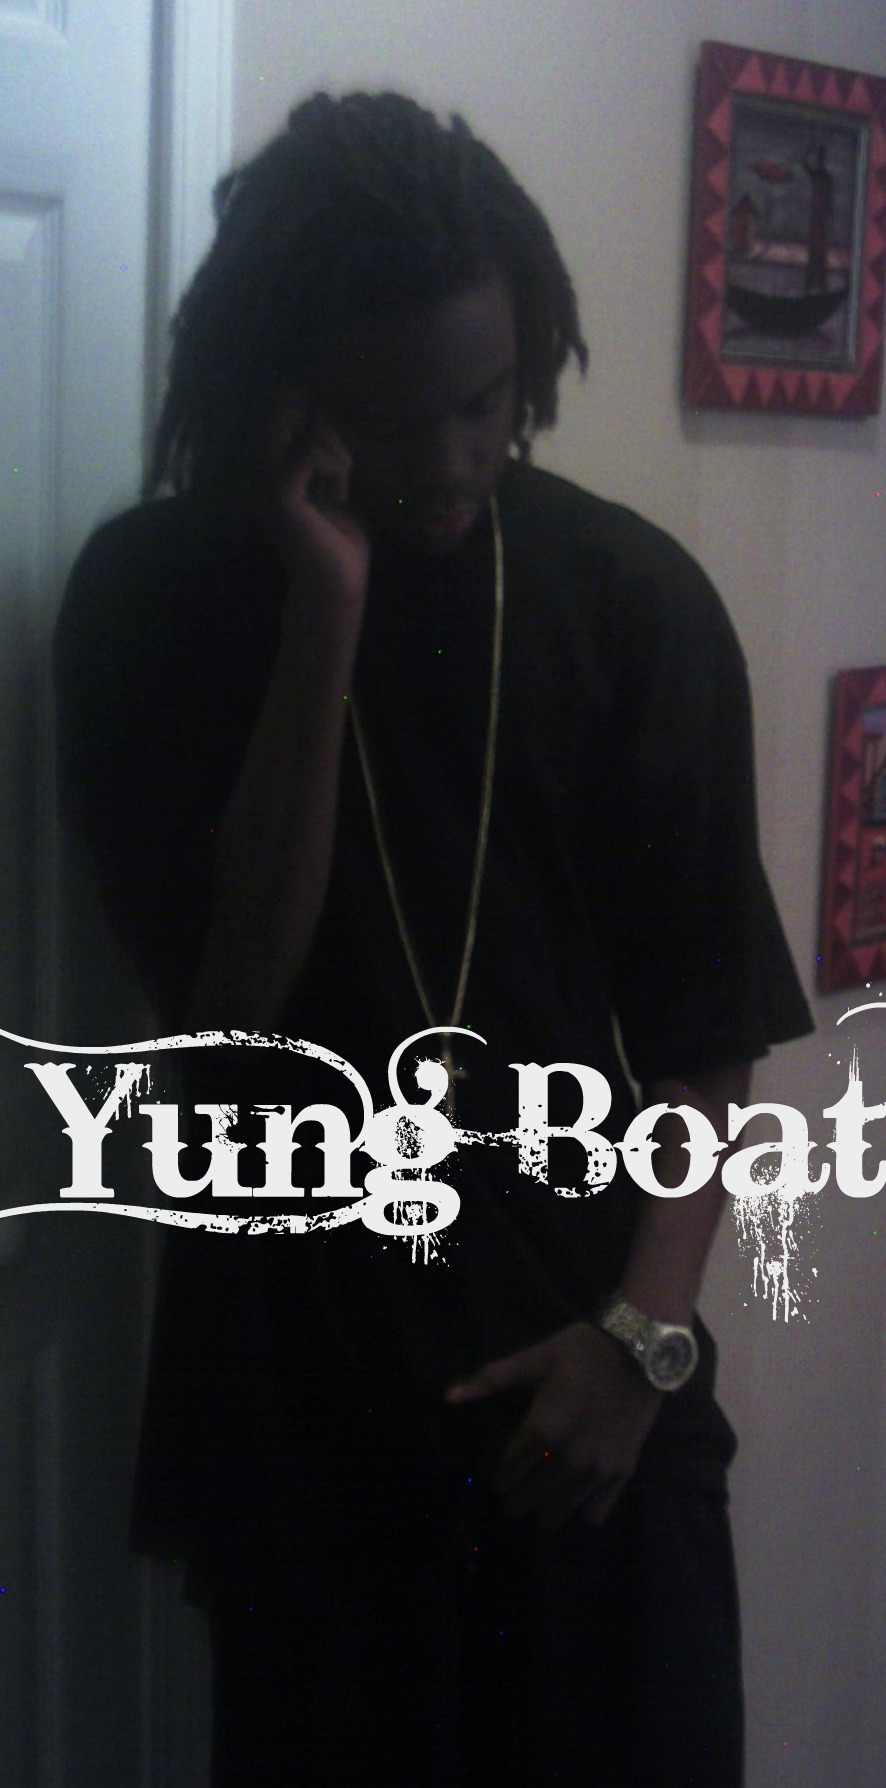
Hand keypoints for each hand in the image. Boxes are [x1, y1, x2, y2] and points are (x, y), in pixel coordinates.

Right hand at [252, 391, 369, 615]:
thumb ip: (325, 449)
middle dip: (321, 422)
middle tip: (340, 463)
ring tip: (342, 482)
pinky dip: (334, 464)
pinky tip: (340, 492)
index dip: (313, 411)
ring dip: (335, 448)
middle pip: (281, 406)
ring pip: (302, 428)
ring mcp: (266, 482)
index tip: (335, 454)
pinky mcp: (281, 496)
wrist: (337, 584)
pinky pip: (309, 451)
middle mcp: (260, 469)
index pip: (279, 405)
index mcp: (271, 466)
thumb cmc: (340, 538)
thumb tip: (324, 410)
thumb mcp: (335, 484)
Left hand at [444, 1320, 661, 1528]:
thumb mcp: (534, 1358)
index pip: (506, 1472)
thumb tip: (448, 1397)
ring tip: (542, 1492)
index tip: (499, 1471)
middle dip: (515, 1496)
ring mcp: (598, 1471)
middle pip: (526, 1501)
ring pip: (556, 1515)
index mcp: (542, 1430)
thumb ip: (491, 1380)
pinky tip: (576, 1491)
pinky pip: (594, 1515)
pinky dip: (581, 1509)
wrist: (641, 1350)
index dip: (498, 1474)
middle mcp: (568, 1459)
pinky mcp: (622, 1474)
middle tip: (516, 1485)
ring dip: (543, 1507)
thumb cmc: (582, 1351)